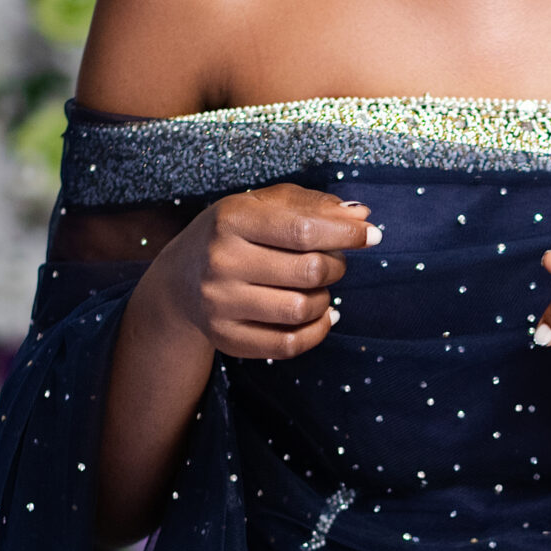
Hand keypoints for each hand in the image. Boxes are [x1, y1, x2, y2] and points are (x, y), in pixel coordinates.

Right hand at [142, 181, 379, 362]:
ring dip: (325, 298)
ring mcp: (220, 304)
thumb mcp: (262, 205)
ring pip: (302, 309)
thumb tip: (361, 215)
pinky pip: (289, 344)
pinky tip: (320, 316)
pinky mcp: (226, 337)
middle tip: (333, 261)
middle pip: (308, 271)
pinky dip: (317, 331)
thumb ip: (312, 205)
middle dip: (335, 265)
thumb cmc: (232, 235)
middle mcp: (221, 261)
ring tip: (319, 288)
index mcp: (232, 219)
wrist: (178, 281)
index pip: (303, 229)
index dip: (346, 234)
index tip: (371, 235)